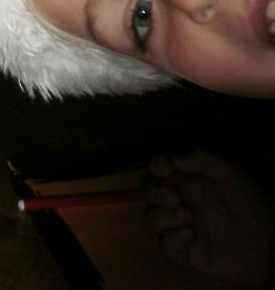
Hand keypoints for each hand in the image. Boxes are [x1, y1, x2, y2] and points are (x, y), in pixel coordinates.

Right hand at [145, 150, 274, 287]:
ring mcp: (182, 228)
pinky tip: (189, 236)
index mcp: (189, 182)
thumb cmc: (252, 203)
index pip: (158, 169)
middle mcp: (181, 203)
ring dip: (164, 216)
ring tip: (188, 218)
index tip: (165, 170)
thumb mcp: (230, 173)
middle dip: (155, 192)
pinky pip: (165, 246)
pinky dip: (170, 240)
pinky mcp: (188, 253)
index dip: (155, 166)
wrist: (269, 244)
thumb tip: (173, 159)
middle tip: (175, 198)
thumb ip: (202, 159)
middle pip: (149, 193)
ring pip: (152, 218)